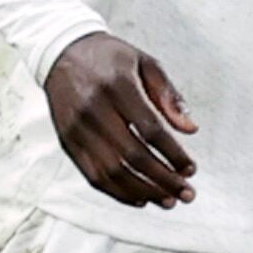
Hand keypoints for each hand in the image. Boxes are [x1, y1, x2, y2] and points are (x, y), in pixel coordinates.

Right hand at [42, 33, 198, 206]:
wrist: (61, 52)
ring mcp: (77, 129)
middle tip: (187, 193)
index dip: (173, 154)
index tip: (191, 169)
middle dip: (164, 180)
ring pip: (112, 172)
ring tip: (168, 200)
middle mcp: (94, 109)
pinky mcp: (67, 142)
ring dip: (144, 192)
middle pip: (133, 156)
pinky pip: (93, 176)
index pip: (150, 130)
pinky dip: (118, 192)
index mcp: (117, 86)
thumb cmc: (110, 58)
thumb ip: (168, 95)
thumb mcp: (145, 63)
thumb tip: (191, 130)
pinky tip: (140, 199)